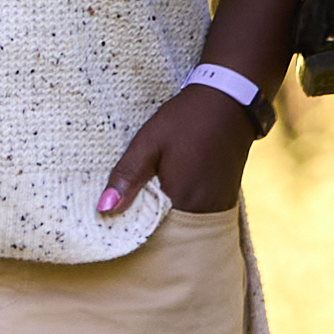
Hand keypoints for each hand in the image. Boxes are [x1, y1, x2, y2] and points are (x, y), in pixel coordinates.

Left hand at [98, 80, 262, 220]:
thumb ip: (127, 176)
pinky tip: (169, 194)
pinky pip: (198, 216)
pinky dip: (182, 211)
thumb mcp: (149, 141)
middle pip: (168, 233)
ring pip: (184, 225)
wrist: (231, 100)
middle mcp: (203, 211)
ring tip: (145, 203)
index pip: (148, 231)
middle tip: (125, 210)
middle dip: (147, 225)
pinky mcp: (226, 200)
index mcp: (181, 199)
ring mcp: (218, 208)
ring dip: (165, 219)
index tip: (111, 220)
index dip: (129, 227)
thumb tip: (103, 209)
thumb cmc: (187, 119)